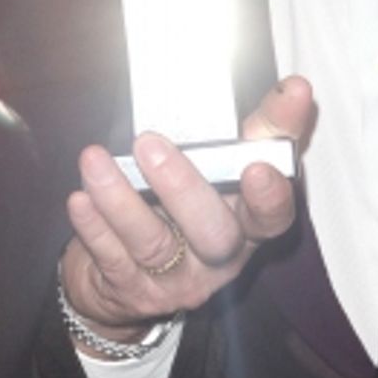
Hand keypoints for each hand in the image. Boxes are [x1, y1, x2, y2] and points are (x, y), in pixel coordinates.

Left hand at [60, 76, 311, 346]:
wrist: (132, 272)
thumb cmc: (188, 203)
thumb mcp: (226, 169)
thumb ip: (261, 131)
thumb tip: (297, 87)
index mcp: (248, 224)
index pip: (273, 216)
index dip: (271, 197)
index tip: (259, 167)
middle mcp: (220, 259)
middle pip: (213, 234)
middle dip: (182, 188)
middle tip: (149, 143)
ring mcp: (177, 280)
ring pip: (154, 244)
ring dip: (120, 200)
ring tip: (94, 159)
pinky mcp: (133, 290)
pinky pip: (113, 259)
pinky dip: (95, 227)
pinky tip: (80, 198)